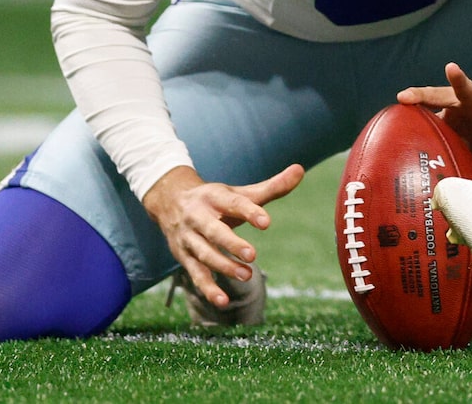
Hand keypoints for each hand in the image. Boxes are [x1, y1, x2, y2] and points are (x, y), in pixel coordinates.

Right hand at [141, 162, 304, 308]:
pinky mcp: (184, 257)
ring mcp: (189, 238)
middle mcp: (198, 217)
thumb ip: (271, 187)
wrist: (170, 201)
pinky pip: (195, 274)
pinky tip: (222, 301)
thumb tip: (300, 170)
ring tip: (247, 275)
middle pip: (214, 232)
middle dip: (232, 244)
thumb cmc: (216, 199)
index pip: (233, 203)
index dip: (249, 212)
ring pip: (204, 254)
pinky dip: (208, 289)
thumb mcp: (240, 192)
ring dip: (223, 266)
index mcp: (215, 197)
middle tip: (252, 255)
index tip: (266, 222)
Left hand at [397, 62, 471, 175]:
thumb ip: (423, 135)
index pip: (436, 97)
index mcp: (455, 107)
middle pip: (466, 92)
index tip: (402, 98)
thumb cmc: (466, 138)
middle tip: (451, 67)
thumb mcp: (445, 136)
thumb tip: (385, 147)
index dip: (420, 96)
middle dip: (458, 80)